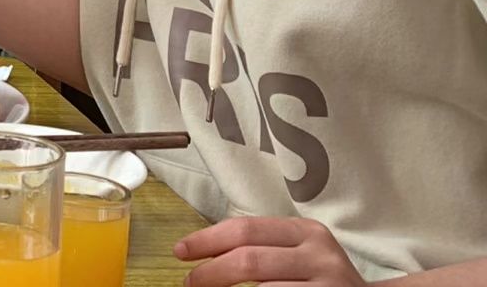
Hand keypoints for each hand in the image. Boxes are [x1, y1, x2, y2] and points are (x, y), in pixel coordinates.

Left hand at [177, 218, 366, 286]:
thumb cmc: (320, 280)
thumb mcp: (298, 253)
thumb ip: (259, 247)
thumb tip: (202, 255)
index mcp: (306, 232)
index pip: (245, 229)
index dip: (206, 240)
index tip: (181, 252)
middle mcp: (319, 255)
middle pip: (249, 259)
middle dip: (210, 273)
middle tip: (190, 282)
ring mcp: (328, 285)